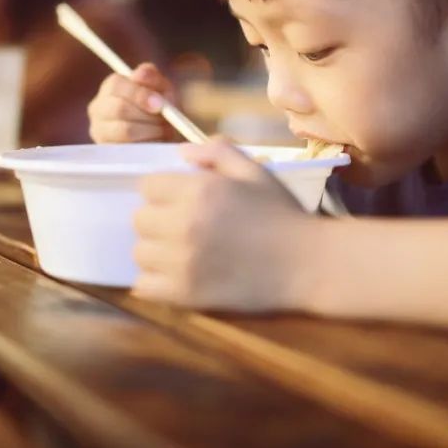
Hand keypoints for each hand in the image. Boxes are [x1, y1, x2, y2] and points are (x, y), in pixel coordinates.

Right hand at [88, 63, 177, 142]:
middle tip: (165, 122)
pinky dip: (146, 145)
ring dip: (150, 131)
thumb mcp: (161, 88)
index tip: (159, 105)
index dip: (139, 94)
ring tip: (162, 132)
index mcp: (111, 87)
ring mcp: (99, 131)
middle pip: (119, 108)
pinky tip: (154, 143)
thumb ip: (152, 77)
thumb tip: (140, 74)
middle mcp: (98, 108)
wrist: (163, 135)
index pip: (116, 84)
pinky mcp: (107, 151)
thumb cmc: (160, 108)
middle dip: (147, 116)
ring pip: (125, 130)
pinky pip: (129, 150)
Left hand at [132, 138, 318, 310]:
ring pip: (140, 253)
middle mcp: (184, 223)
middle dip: (157, 219)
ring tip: (181, 253)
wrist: (308, 263)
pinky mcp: (186, 294)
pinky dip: (155, 283)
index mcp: (199, 190)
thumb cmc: (283, 213)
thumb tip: (181, 153)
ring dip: (156, 251)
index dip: (162, 191)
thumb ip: (217, 153)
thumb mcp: (255, 171)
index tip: (178, 200)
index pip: (147, 186)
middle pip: (139, 219)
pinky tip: (176, 276)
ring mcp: (182, 261)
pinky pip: (145, 287)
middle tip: (181, 227)